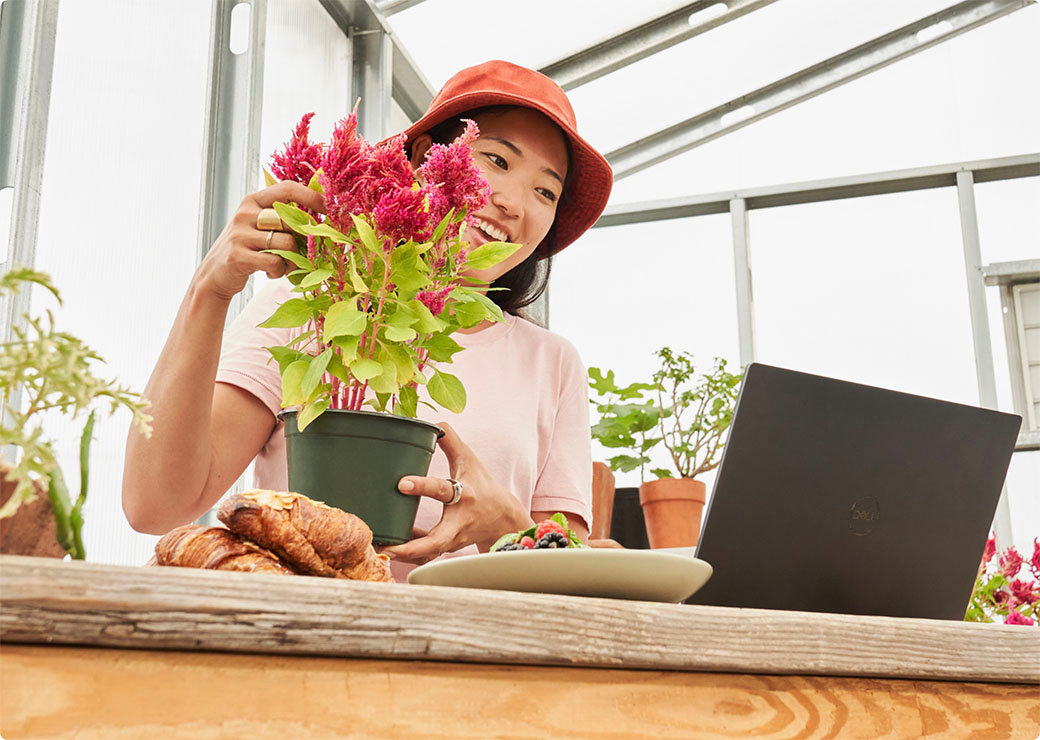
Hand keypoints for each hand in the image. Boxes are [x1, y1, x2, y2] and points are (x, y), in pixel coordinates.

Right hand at [194, 181, 324, 301]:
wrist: (215, 273)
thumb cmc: (248, 249)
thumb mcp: (260, 226)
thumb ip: (282, 218)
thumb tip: (321, 220)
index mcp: (253, 201)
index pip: (288, 189)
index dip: (312, 197)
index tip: (330, 209)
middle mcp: (245, 213)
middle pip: (291, 220)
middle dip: (306, 238)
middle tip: (308, 251)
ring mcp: (240, 234)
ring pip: (287, 243)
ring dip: (293, 259)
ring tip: (285, 265)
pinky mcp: (238, 256)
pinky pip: (275, 262)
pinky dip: (280, 271)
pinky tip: (272, 272)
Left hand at [381, 423, 532, 563]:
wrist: (502, 517)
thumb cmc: (482, 485)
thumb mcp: (469, 459)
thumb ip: (451, 440)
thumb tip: (433, 423)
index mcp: (463, 495)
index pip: (442, 491)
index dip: (422, 486)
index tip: (401, 483)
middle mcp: (458, 521)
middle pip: (436, 541)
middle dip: (412, 547)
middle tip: (387, 546)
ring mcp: (453, 540)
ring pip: (428, 554)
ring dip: (404, 554)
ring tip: (379, 547)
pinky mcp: (447, 549)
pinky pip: (426, 555)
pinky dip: (409, 553)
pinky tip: (390, 545)